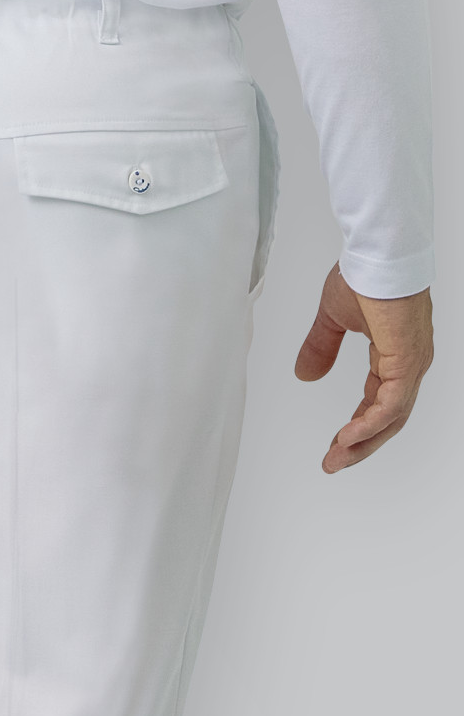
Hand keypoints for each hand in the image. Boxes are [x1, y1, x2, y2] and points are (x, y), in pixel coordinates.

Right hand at [295, 264, 432, 472]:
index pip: (378, 404)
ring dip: (362, 442)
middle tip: (333, 464)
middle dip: (359, 446)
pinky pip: (390, 405)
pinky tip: (348, 437)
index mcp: (395, 355)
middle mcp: (409, 363)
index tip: (332, 447)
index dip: (355, 428)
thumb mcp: (333, 319)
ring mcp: (412, 362)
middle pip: (388, 419)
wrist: (378, 251)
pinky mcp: (408, 360)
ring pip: (391, 417)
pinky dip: (369, 424)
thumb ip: (321, 348)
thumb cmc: (364, 272)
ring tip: (336, 458)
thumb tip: (304, 376)